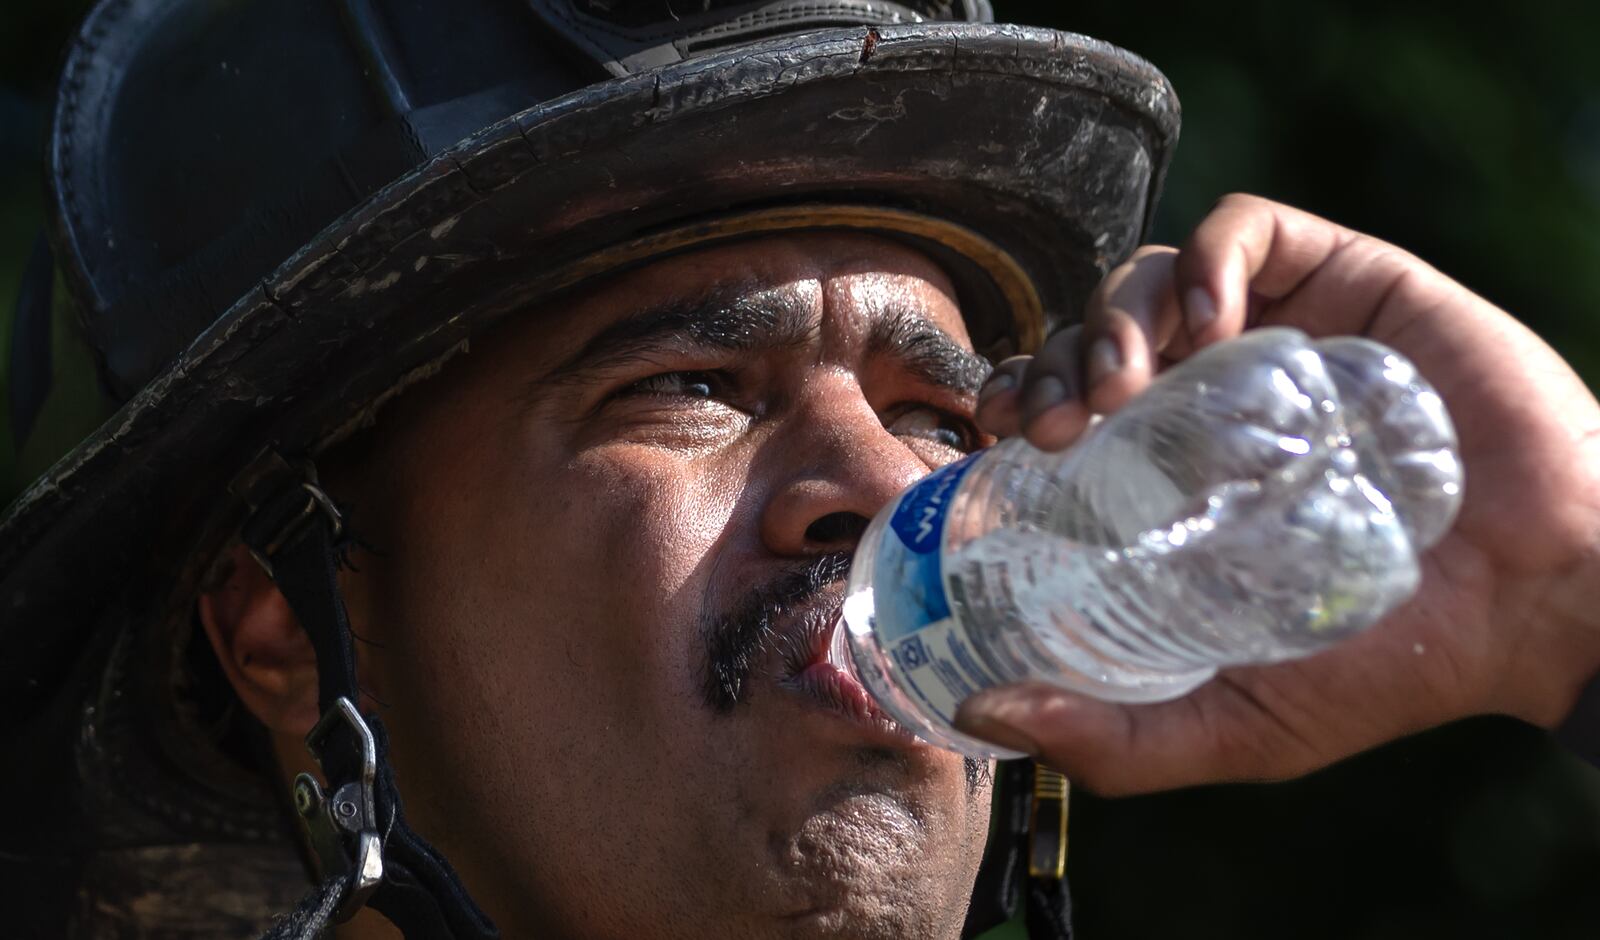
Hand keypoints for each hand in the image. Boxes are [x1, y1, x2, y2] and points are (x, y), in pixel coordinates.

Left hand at [954, 194, 1599, 794]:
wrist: (1545, 605)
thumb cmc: (1395, 665)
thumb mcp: (1237, 724)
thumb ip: (1118, 739)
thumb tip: (987, 717)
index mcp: (1177, 473)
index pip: (1061, 410)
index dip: (1013, 404)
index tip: (994, 438)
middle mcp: (1214, 397)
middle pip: (1089, 338)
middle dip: (1049, 364)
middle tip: (1049, 424)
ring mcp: (1279, 335)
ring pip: (1148, 278)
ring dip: (1110, 317)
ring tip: (1122, 383)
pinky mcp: (1349, 282)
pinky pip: (1248, 230)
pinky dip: (1205, 258)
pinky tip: (1205, 318)